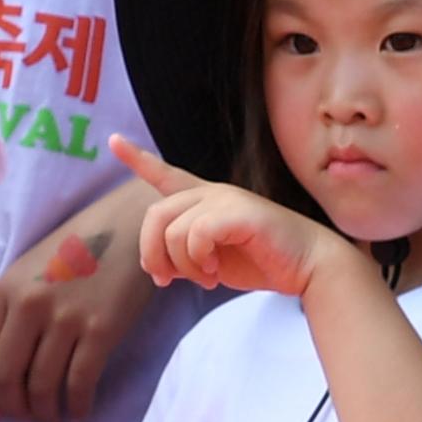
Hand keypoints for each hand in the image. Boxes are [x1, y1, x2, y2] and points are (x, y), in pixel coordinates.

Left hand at [0, 176, 162, 421]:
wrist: (129, 228)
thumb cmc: (78, 250)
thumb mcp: (30, 270)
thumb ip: (13, 310)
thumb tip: (5, 369)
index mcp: (6, 289)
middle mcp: (30, 304)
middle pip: (7, 375)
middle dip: (13, 408)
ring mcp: (66, 318)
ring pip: (44, 385)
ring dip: (46, 414)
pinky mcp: (101, 330)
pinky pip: (81, 383)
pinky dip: (79, 406)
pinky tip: (80, 413)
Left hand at [113, 135, 348, 302]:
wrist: (308, 267)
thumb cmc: (263, 261)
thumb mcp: (211, 260)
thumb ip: (182, 254)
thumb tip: (155, 266)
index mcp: (205, 200)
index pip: (166, 174)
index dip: (138, 159)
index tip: (113, 141)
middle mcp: (212, 193)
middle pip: (154, 215)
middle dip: (151, 253)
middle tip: (166, 280)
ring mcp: (226, 200)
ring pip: (171, 230)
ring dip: (181, 264)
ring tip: (204, 278)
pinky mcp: (239, 212)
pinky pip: (195, 234)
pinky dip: (197, 260)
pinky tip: (213, 271)